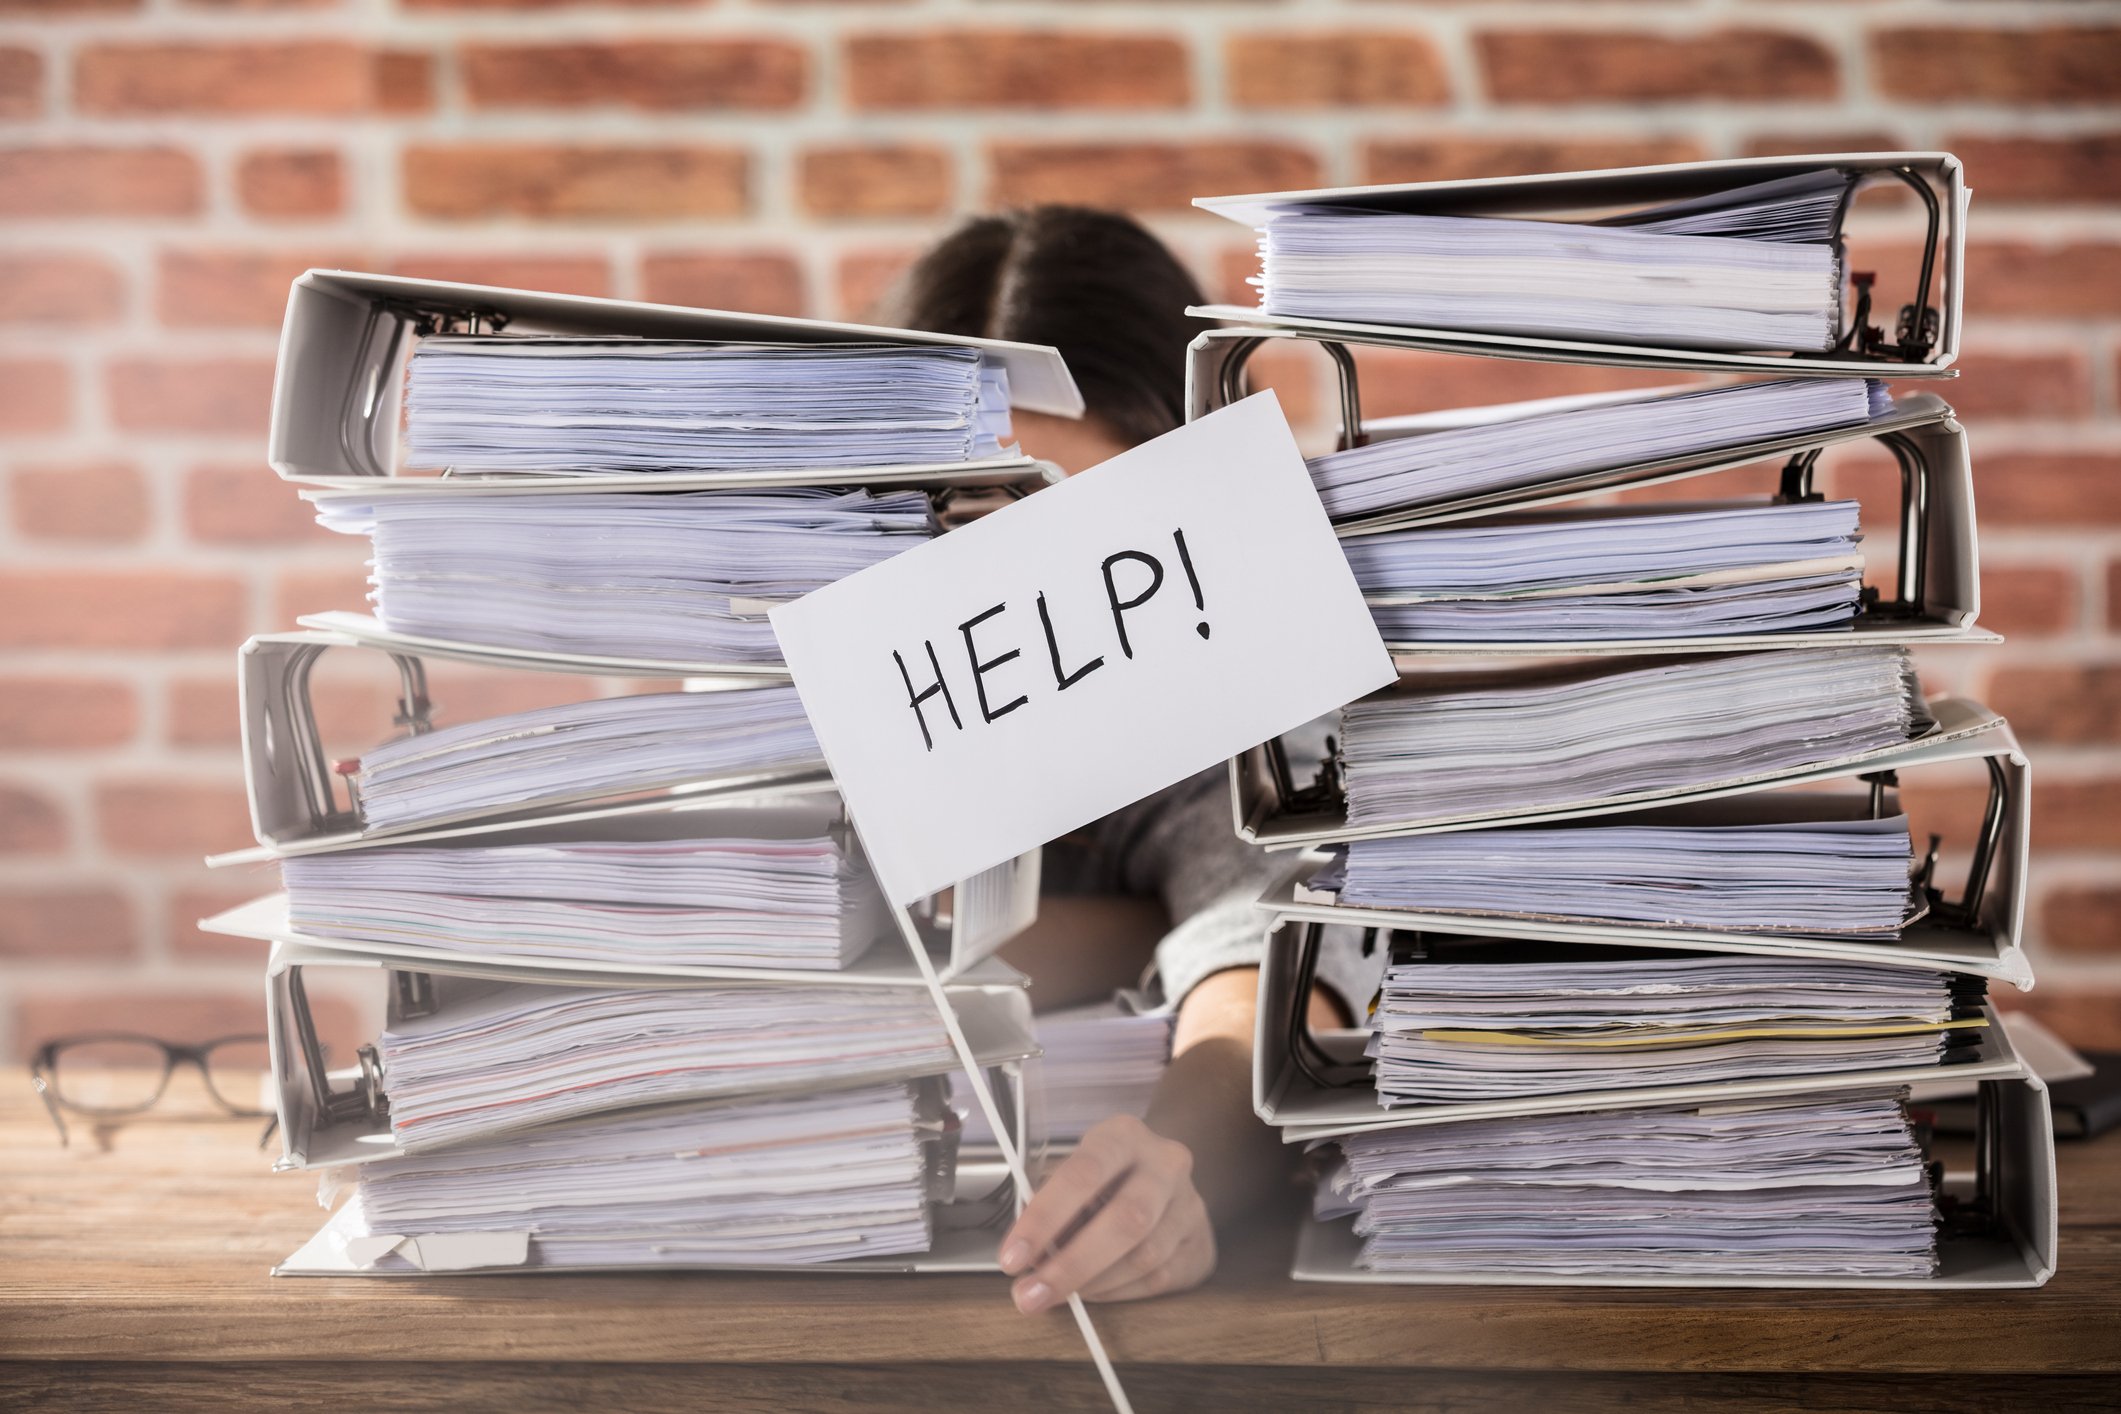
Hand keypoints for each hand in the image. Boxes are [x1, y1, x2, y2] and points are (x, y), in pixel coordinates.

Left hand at [997, 1113, 1216, 1309]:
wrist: (1164, 1175)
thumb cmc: (1105, 1176)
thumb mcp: (1074, 1171)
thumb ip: (1049, 1205)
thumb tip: (1027, 1257)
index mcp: (1124, 1136)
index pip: (1083, 1174)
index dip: (1045, 1219)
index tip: (1013, 1258)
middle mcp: (1165, 1164)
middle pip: (1126, 1220)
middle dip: (1071, 1265)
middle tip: (1031, 1295)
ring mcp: (1190, 1205)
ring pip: (1144, 1257)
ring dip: (1091, 1284)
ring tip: (1057, 1292)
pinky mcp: (1201, 1244)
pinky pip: (1158, 1280)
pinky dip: (1116, 1292)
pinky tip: (1092, 1291)